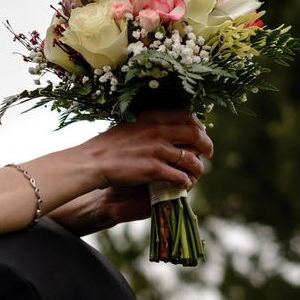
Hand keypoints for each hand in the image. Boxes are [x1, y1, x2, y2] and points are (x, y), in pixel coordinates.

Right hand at [85, 108, 212, 188]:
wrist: (92, 162)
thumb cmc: (106, 146)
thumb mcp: (129, 126)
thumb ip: (147, 125)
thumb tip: (161, 127)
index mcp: (152, 117)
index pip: (186, 114)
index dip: (196, 124)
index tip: (198, 132)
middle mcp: (158, 130)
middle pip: (195, 134)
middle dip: (206, 145)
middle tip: (208, 153)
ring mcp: (157, 150)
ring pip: (191, 158)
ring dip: (198, 168)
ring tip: (197, 174)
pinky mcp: (154, 169)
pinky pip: (180, 176)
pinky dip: (185, 182)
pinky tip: (183, 185)